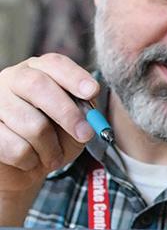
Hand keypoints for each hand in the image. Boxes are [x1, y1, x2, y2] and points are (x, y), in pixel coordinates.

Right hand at [0, 54, 98, 198]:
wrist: (24, 166)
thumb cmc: (53, 139)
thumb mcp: (75, 124)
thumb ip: (84, 114)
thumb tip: (90, 114)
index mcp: (39, 71)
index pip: (54, 63)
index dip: (74, 77)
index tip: (91, 92)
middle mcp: (12, 79)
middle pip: (38, 85)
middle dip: (67, 112)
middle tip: (85, 134)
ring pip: (31, 123)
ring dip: (51, 148)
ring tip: (52, 155)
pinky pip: (15, 147)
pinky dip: (31, 160)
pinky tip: (30, 160)